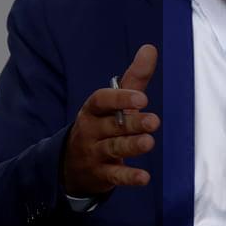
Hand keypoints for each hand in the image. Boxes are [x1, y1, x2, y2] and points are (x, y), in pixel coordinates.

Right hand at [62, 44, 158, 196]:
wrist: (71, 163)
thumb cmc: (101, 124)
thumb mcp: (113, 102)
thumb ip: (134, 78)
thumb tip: (150, 48)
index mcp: (93, 109)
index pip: (101, 100)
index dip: (120, 98)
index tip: (142, 97)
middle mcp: (91, 130)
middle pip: (112, 125)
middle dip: (132, 123)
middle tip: (153, 121)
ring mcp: (94, 153)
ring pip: (113, 148)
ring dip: (131, 146)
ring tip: (149, 143)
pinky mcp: (101, 174)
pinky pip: (114, 175)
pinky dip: (128, 177)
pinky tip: (144, 178)